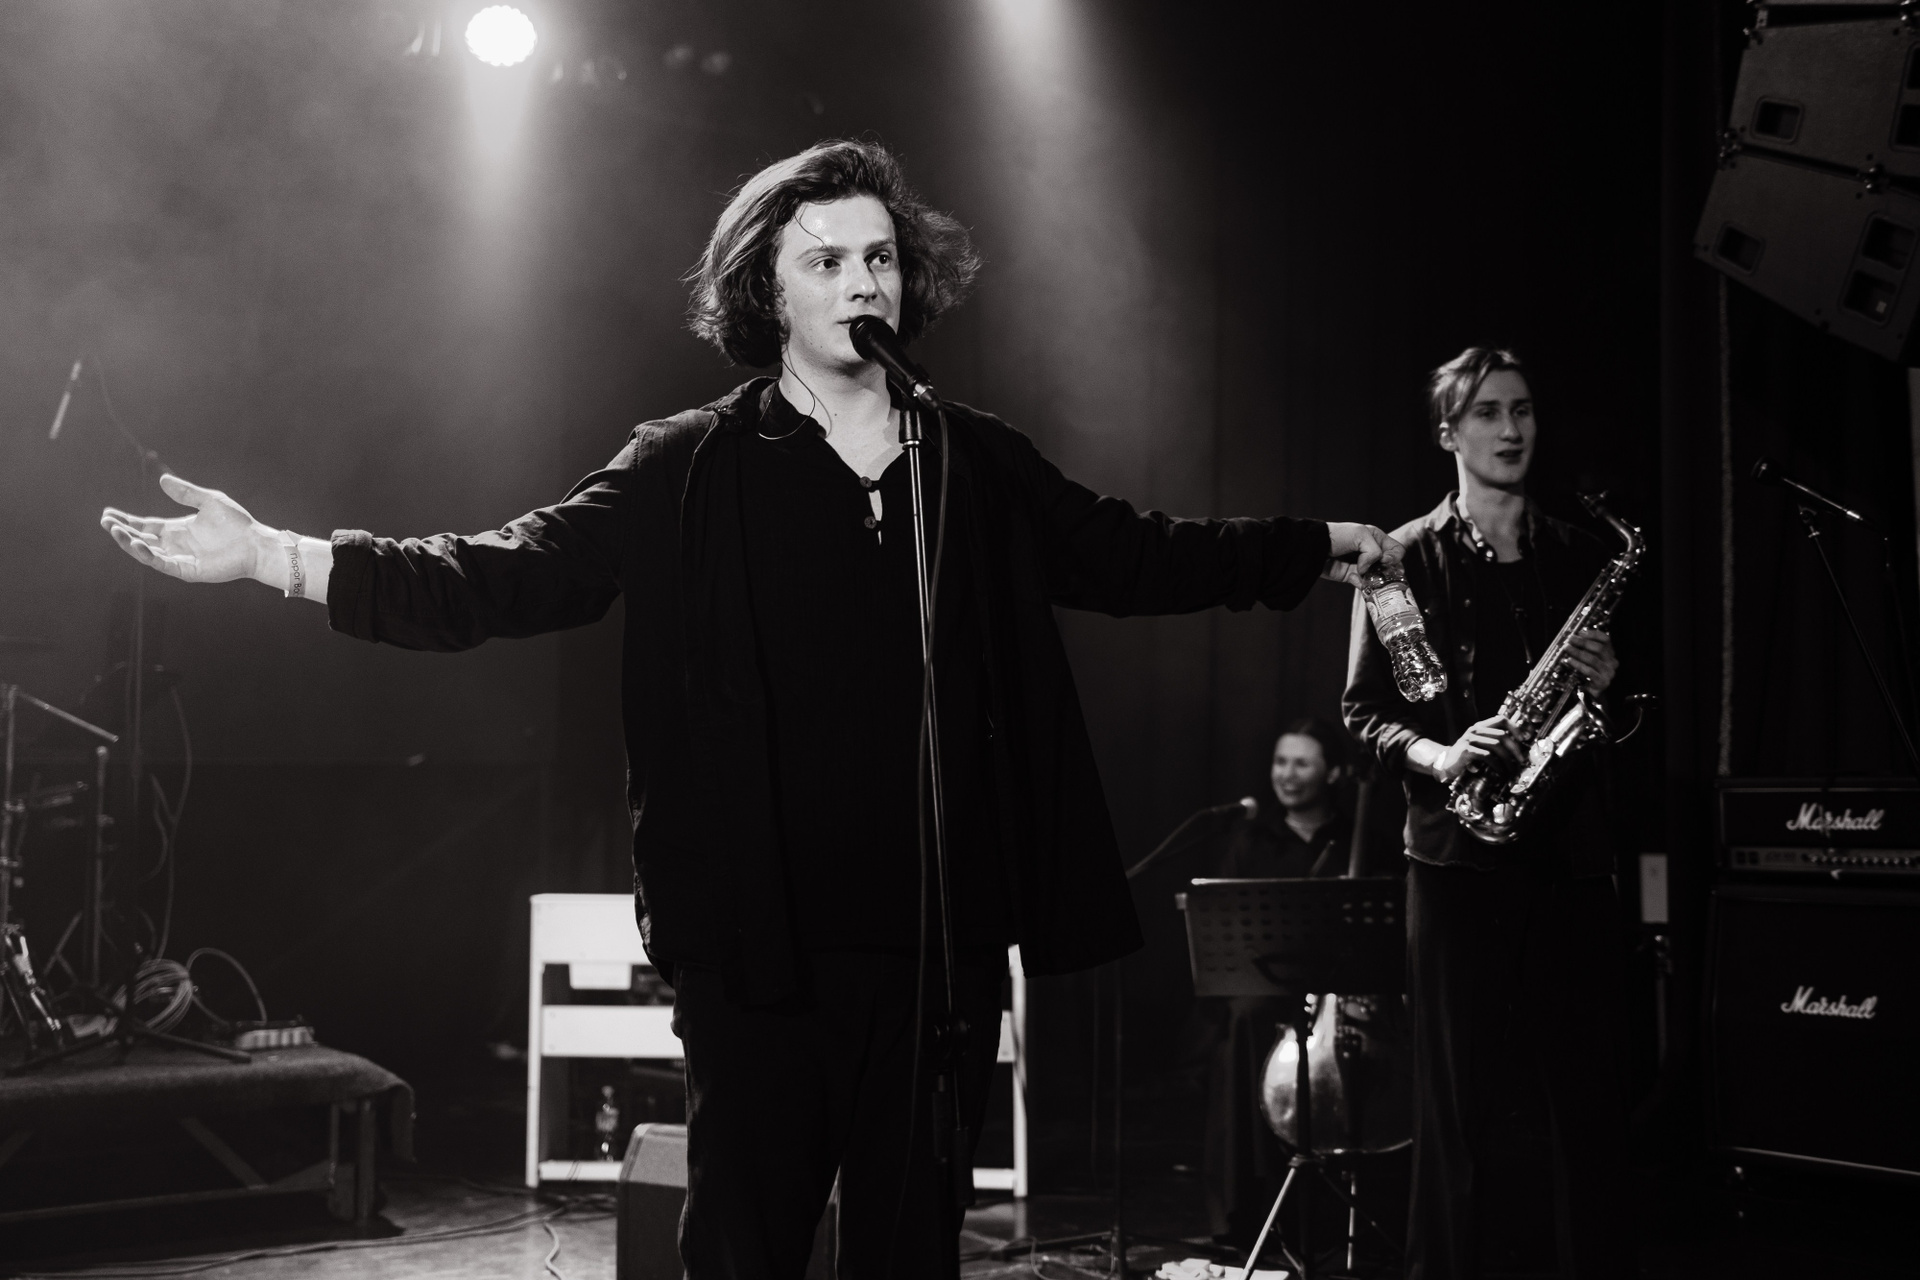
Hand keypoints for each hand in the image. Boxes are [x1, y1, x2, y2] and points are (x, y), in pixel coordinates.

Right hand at [100, 473, 276, 584]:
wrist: (256, 543)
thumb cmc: (237, 524)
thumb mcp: (209, 501)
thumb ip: (186, 493)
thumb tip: (163, 479)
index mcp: (177, 529)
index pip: (145, 525)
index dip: (126, 520)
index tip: (108, 514)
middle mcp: (175, 545)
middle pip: (140, 538)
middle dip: (122, 531)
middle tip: (105, 522)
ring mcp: (180, 558)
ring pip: (147, 553)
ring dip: (130, 543)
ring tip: (116, 532)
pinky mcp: (188, 570)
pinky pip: (163, 564)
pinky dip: (149, 556)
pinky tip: (138, 545)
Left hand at [1321, 523, 1403, 586]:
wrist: (1315, 548)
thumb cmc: (1338, 536)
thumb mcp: (1361, 535)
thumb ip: (1374, 551)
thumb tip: (1369, 569)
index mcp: (1377, 539)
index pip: (1396, 550)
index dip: (1394, 557)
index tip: (1384, 560)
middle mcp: (1372, 552)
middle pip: (1391, 566)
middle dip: (1388, 572)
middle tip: (1382, 573)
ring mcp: (1363, 566)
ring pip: (1379, 578)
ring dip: (1377, 580)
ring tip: (1370, 579)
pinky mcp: (1353, 577)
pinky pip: (1365, 585)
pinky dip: (1364, 585)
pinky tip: (1356, 580)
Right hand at [1433, 715, 1523, 782]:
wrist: (1445, 764)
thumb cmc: (1466, 757)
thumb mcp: (1479, 745)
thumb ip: (1492, 742)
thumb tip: (1516, 747)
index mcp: (1480, 726)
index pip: (1501, 719)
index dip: (1514, 728)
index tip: (1523, 739)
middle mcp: (1475, 730)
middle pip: (1502, 735)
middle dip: (1515, 749)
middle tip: (1521, 760)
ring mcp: (1470, 739)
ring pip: (1497, 745)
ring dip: (1508, 759)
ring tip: (1511, 769)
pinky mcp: (1467, 751)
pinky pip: (1487, 756)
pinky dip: (1497, 765)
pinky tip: (1500, 771)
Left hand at [1563, 628, 1617, 694]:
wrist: (1588, 695)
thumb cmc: (1586, 675)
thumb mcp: (1587, 659)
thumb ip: (1585, 649)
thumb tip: (1573, 637)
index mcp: (1610, 654)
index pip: (1606, 640)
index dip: (1593, 634)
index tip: (1580, 632)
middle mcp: (1612, 663)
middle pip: (1599, 648)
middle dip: (1582, 642)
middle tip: (1569, 640)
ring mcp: (1608, 673)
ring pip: (1593, 659)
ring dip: (1578, 652)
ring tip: (1567, 648)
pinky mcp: (1602, 683)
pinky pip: (1589, 671)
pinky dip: (1578, 664)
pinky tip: (1569, 661)